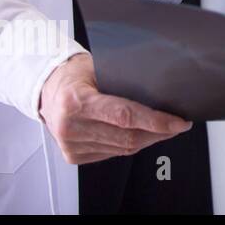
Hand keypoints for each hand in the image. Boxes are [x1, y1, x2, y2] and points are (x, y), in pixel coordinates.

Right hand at [38, 52, 191, 164]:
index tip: (179, 123)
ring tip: (163, 129)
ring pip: (123, 149)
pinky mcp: (73, 155)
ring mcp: (71, 144)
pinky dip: (129, 145)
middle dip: (159, 132)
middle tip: (178, 125)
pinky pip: (112, 153)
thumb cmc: (74, 74)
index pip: (125, 116)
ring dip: (148, 140)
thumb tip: (162, 92)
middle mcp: (70, 126)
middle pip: (127, 137)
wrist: (46, 88)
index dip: (156, 121)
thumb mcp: (99, 69)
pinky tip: (140, 135)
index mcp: (76, 102)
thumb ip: (124, 82)